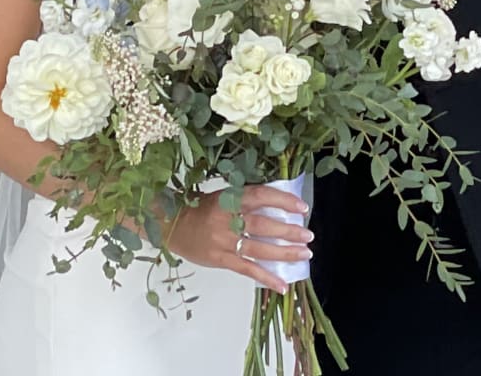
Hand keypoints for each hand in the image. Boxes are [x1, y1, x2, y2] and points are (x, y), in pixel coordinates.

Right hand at [167, 185, 313, 293]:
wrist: (172, 225)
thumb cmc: (200, 209)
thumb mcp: (222, 197)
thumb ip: (245, 200)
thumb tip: (278, 208)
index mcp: (228, 198)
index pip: (260, 196)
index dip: (282, 200)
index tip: (302, 207)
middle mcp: (227, 218)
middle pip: (262, 224)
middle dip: (288, 231)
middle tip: (308, 235)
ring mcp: (223, 240)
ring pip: (258, 248)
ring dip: (284, 252)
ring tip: (305, 254)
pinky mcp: (220, 259)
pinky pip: (247, 269)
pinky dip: (266, 277)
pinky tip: (282, 285)